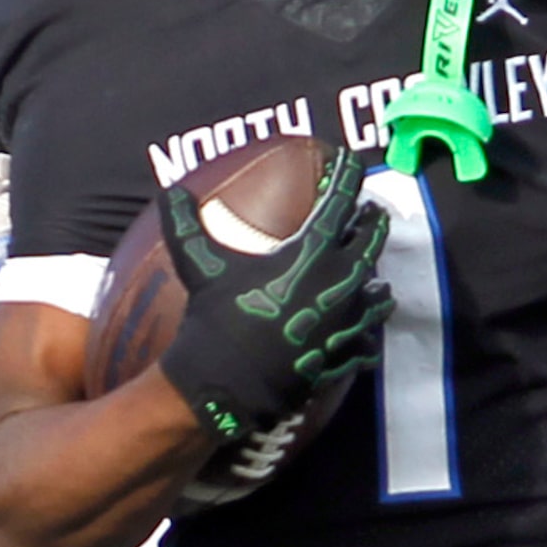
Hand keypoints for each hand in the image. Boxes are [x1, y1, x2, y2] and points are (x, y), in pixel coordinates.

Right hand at [155, 145, 393, 440]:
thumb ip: (184, 223)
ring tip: (372, 276)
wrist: (225, 385)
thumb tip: (168, 190)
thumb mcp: (198, 266)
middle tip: (371, 211)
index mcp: (309, 254)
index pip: (341, 201)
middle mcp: (338, 283)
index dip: (348, 176)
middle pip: (371, 241)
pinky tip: (362, 328)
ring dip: (375, 280)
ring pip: (378, 293)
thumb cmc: (213, 320)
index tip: (352, 162)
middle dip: (373, 222)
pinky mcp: (342, 355)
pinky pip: (367, 339)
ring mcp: (345, 322)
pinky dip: (366, 331)